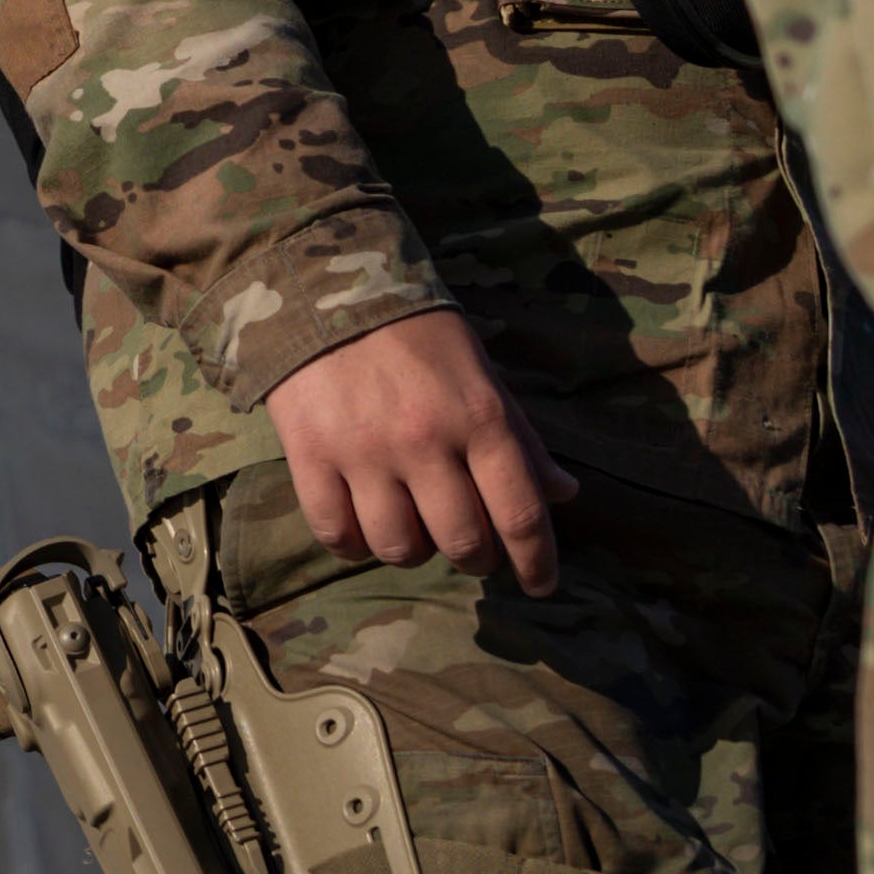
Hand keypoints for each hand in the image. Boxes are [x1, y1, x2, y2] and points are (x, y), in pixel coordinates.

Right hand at [273, 309, 561, 589]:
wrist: (326, 287)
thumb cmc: (417, 334)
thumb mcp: (482, 374)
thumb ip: (521, 438)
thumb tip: (564, 494)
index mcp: (478, 418)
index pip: (520, 513)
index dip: (537, 561)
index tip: (541, 586)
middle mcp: (424, 441)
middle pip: (461, 541)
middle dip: (475, 557)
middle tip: (471, 548)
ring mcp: (363, 452)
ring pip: (398, 547)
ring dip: (414, 551)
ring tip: (413, 530)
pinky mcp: (310, 456)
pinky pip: (336, 534)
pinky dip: (355, 544)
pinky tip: (364, 528)